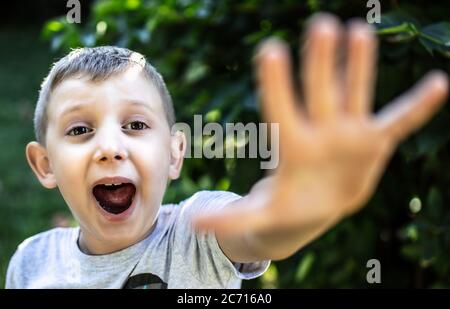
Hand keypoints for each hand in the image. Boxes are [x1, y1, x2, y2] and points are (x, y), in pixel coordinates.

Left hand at [195, 14, 447, 237]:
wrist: (318, 204)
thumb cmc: (286, 204)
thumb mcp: (260, 215)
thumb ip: (232, 219)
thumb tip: (194, 225)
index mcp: (291, 143)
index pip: (280, 107)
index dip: (276, 83)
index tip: (270, 50)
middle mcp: (320, 129)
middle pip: (319, 92)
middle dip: (320, 62)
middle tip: (320, 25)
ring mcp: (349, 133)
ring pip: (355, 93)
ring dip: (359, 67)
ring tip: (359, 31)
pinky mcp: (375, 142)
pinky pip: (400, 121)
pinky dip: (418, 107)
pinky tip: (439, 84)